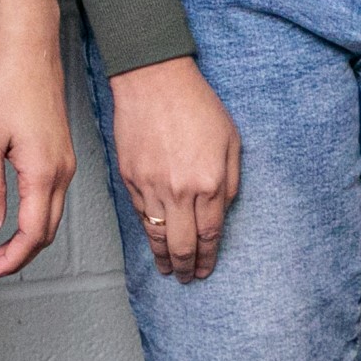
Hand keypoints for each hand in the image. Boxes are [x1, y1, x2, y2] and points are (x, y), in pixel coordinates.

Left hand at [0, 27, 75, 279]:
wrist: (30, 49)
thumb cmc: (8, 84)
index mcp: (43, 171)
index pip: (33, 234)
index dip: (11, 260)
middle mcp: (61, 170)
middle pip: (48, 231)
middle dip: (20, 256)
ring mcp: (65, 161)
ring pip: (53, 215)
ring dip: (28, 237)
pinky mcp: (62, 151)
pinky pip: (53, 196)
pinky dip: (36, 216)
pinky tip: (16, 217)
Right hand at [108, 56, 240, 282]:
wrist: (154, 81)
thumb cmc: (197, 104)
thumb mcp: (231, 139)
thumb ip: (230, 180)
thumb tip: (223, 210)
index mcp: (209, 183)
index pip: (210, 234)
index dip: (209, 257)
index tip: (207, 270)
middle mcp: (179, 192)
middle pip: (183, 245)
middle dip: (187, 267)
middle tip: (189, 279)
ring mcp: (151, 187)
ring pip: (156, 236)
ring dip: (164, 258)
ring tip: (169, 270)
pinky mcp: (130, 179)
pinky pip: (140, 215)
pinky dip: (147, 232)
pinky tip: (153, 239)